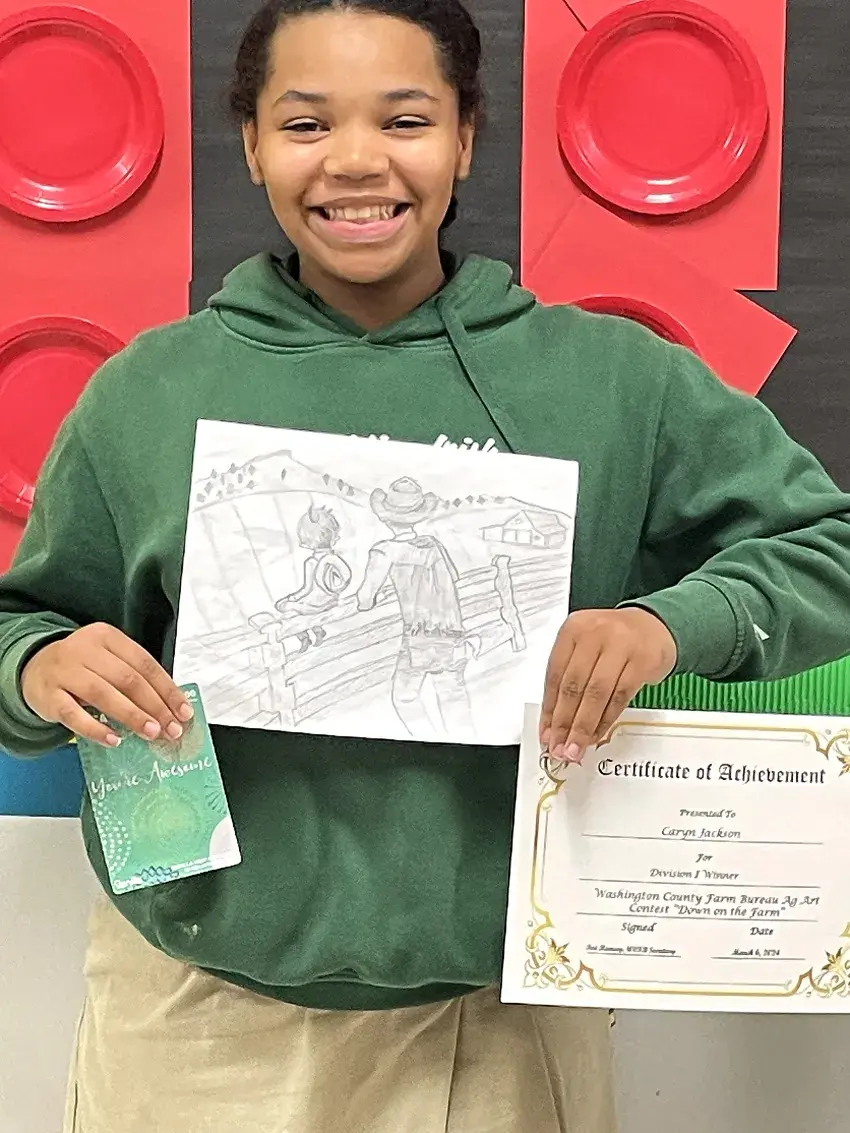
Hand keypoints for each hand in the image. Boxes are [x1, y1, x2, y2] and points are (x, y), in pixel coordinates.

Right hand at [21, 623, 193, 748]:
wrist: (34, 668)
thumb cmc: (81, 667)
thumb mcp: (108, 660)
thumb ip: (135, 677)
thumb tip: (170, 707)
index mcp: (107, 637)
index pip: (145, 663)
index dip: (167, 689)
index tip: (183, 711)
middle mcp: (85, 649)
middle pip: (128, 679)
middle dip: (155, 706)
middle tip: (171, 728)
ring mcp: (64, 671)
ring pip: (104, 694)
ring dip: (132, 716)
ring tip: (151, 733)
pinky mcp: (48, 695)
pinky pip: (74, 714)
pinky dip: (96, 728)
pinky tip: (114, 739)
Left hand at [540, 608, 676, 762]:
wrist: (655, 625)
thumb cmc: (614, 640)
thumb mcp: (585, 647)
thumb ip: (568, 679)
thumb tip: (554, 724)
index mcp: (573, 629)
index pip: (554, 674)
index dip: (549, 709)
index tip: (546, 735)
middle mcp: (594, 634)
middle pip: (573, 686)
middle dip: (564, 723)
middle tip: (559, 748)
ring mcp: (620, 646)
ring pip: (596, 694)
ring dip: (583, 726)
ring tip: (575, 748)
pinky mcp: (642, 661)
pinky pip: (620, 697)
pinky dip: (606, 720)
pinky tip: (597, 734)